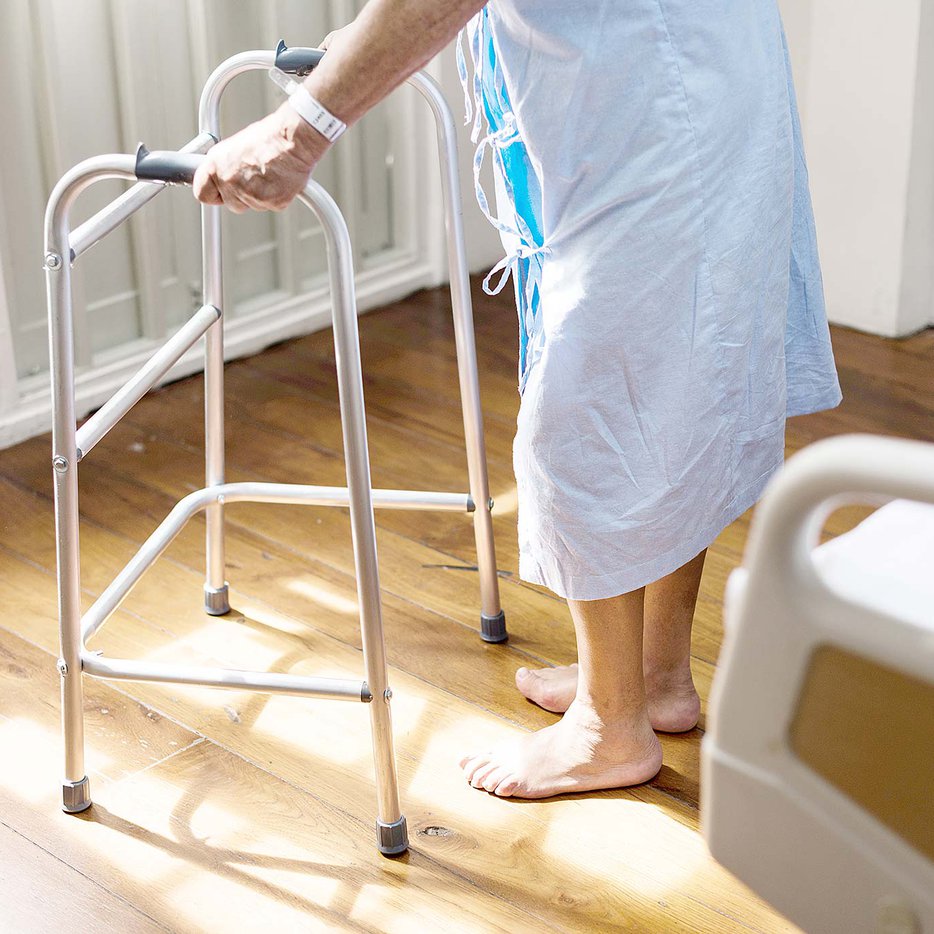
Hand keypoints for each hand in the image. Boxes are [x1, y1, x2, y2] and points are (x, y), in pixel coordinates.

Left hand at [193, 104, 329, 212]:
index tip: (218, 192)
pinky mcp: (271, 203)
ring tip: (268, 173)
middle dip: (240, 195)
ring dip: (259, 194)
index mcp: (216, 166)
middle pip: (231, 203)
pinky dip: (275, 196)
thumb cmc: (268, 137)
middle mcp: (230, 182)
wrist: (293, 139)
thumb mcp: (235, 146)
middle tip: (252, 178)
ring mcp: (251, 195)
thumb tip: (221, 175)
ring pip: (252, 205)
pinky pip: (270, 206)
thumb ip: (224, 165)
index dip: (212, 193)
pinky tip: (279, 180)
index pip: (202, 193)